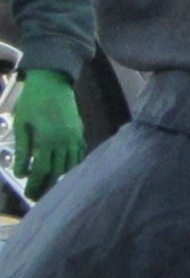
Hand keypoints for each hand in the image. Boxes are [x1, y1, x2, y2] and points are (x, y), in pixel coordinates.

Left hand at [14, 71, 84, 200]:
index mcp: (48, 140)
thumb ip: (22, 150)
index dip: (34, 184)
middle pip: (57, 171)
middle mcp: (65, 141)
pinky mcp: (80, 132)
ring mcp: (75, 137)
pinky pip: (79, 154)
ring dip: (59, 177)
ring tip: (49, 185)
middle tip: (37, 195)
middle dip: (46, 185)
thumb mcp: (22, 125)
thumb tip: (21, 172)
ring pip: (70, 165)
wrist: (53, 82)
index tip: (28, 194)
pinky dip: (72, 165)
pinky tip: (63, 169)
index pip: (41, 170)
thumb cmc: (33, 102)